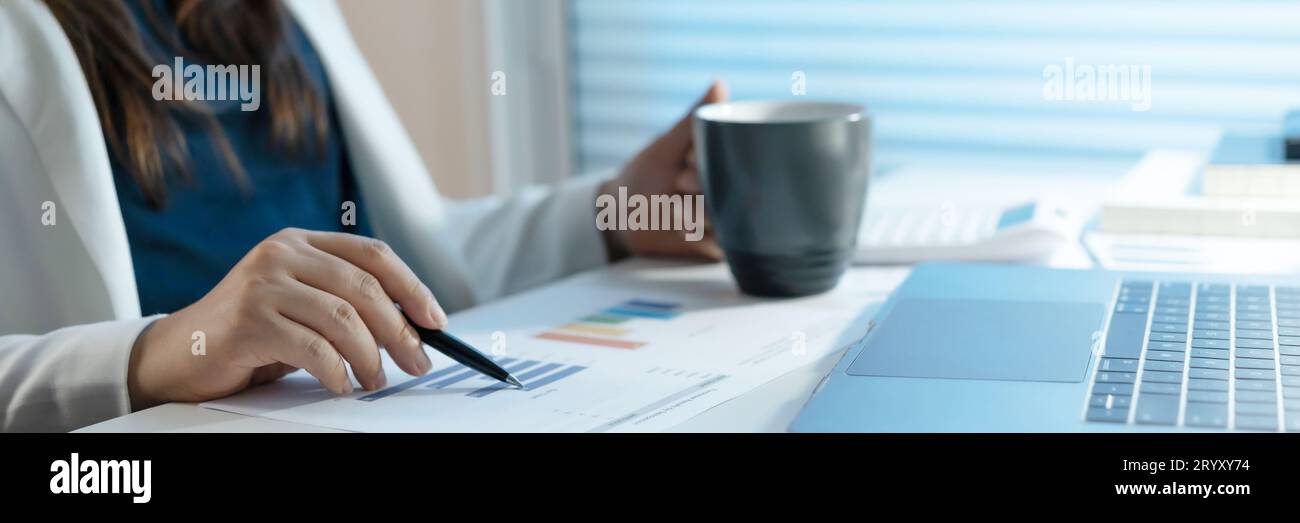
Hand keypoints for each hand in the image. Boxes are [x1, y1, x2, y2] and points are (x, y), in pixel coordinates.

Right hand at [127, 228, 447, 408]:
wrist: (177, 354)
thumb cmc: (250, 334)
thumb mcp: (300, 305)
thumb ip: (343, 302)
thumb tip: (412, 328)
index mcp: (301, 242)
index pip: (373, 254)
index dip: (412, 287)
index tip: (436, 321)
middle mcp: (282, 253)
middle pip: (364, 287)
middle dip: (400, 331)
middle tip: (417, 363)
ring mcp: (263, 284)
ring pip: (343, 318)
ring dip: (371, 356)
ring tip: (375, 380)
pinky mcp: (249, 320)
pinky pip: (313, 347)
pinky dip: (336, 371)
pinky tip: (341, 384)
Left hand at [600, 80, 727, 260]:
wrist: (620, 217)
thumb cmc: (643, 175)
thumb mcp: (667, 146)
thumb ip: (694, 121)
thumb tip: (720, 83)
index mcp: (723, 166)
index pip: (732, 165)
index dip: (703, 169)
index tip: (681, 171)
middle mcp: (729, 193)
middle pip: (730, 195)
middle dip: (698, 193)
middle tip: (675, 187)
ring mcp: (724, 222)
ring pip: (724, 220)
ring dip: (693, 217)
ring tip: (670, 210)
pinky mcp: (715, 249)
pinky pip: (718, 245)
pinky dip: (695, 238)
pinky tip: (678, 231)